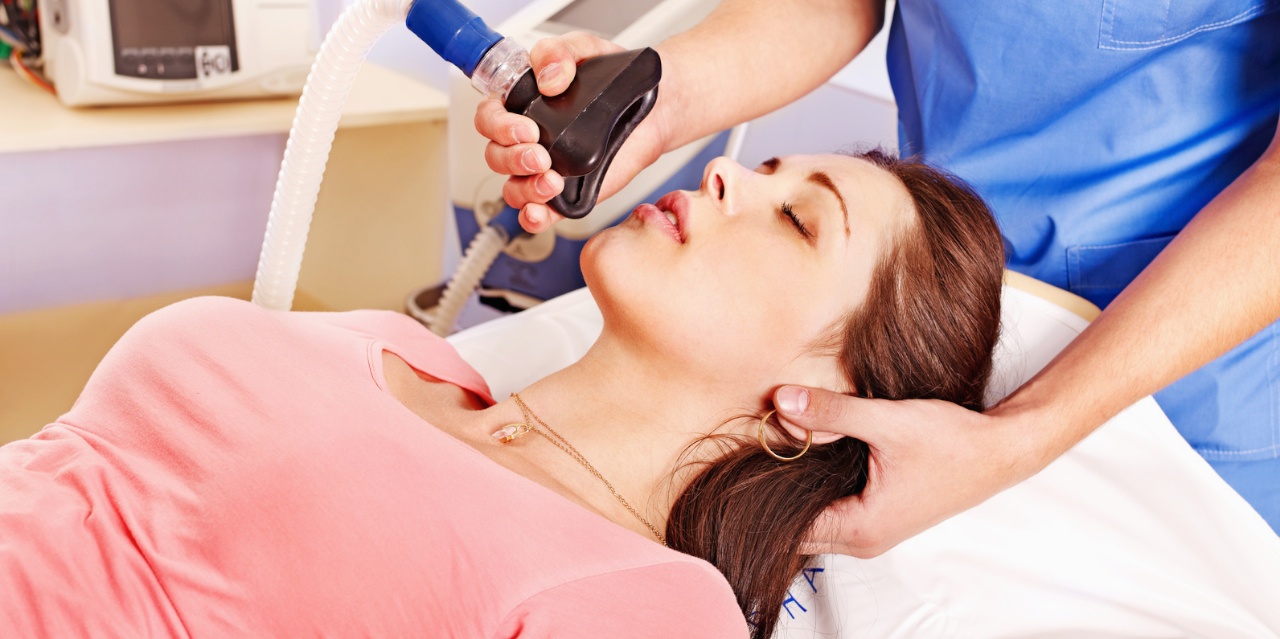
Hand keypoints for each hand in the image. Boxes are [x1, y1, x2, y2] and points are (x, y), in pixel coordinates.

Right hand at [472, 31, 669, 232]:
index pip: (489, 118)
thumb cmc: (613, 81)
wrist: (650, 108)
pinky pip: (539, 213)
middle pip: (496, 157)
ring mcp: (545, 170)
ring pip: (512, 188)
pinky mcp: (566, 194)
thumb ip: (559, 53)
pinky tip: (540, 212)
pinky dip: (533, 218)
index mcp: (522, 105)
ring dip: (525, 188)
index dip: (499, 126)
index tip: (527, 127)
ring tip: (552, 181)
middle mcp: (527, 140)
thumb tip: (549, 79)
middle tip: (541, 154)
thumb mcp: (585, 49)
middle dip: (514, 158)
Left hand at [772, 385, 1042, 557]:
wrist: (1000, 450)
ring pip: (813, 518)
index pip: (788, 528)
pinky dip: (817, 484)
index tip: (751, 457)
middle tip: (765, 445)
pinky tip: (814, 450)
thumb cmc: (953, 442)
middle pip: (795, 528)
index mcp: (860, 529)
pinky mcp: (878, 516)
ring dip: (798, 486)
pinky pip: (831, 509)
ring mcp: (870, 532)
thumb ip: (831, 413)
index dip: (765, 493)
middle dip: (777, 490)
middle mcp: (862, 540)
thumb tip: (781, 402)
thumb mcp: (887, 421)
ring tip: (789, 444)